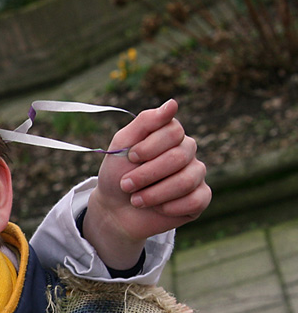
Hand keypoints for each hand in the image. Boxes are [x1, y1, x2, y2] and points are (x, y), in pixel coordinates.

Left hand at [84, 99, 209, 269]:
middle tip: (126, 184)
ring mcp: (196, 174)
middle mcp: (187, 152)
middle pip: (179, 157)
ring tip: (135, 200)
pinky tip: (157, 208)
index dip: (149, 147)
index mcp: (171, 135)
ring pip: (186, 181)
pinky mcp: (199, 198)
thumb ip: (145, 122)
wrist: (114, 209)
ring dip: (154, 194)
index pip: (174, 132)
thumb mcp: (122, 144)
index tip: (130, 157)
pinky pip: (196, 200)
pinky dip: (169, 207)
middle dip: (146, 174)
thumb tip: (173, 103)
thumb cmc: (118, 173)